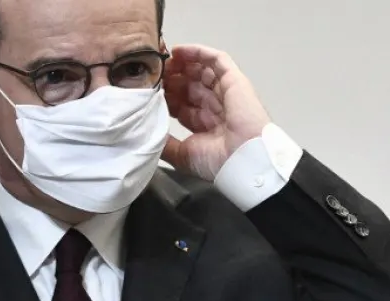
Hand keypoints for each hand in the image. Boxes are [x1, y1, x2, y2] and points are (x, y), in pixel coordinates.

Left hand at [161, 44, 272, 181]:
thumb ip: (165, 144)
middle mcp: (215, 108)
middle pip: (190, 86)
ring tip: (163, 61)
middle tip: (152, 74)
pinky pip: (217, 60)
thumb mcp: (182, 155)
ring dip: (181, 64)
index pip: (182, 105)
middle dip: (170, 79)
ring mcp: (225, 93)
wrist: (242, 158)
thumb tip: (146, 136)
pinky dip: (198, 52)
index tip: (148, 91)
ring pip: (201, 71)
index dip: (166, 96)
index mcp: (205, 126)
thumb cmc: (217, 161)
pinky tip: (179, 50)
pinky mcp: (234, 80)